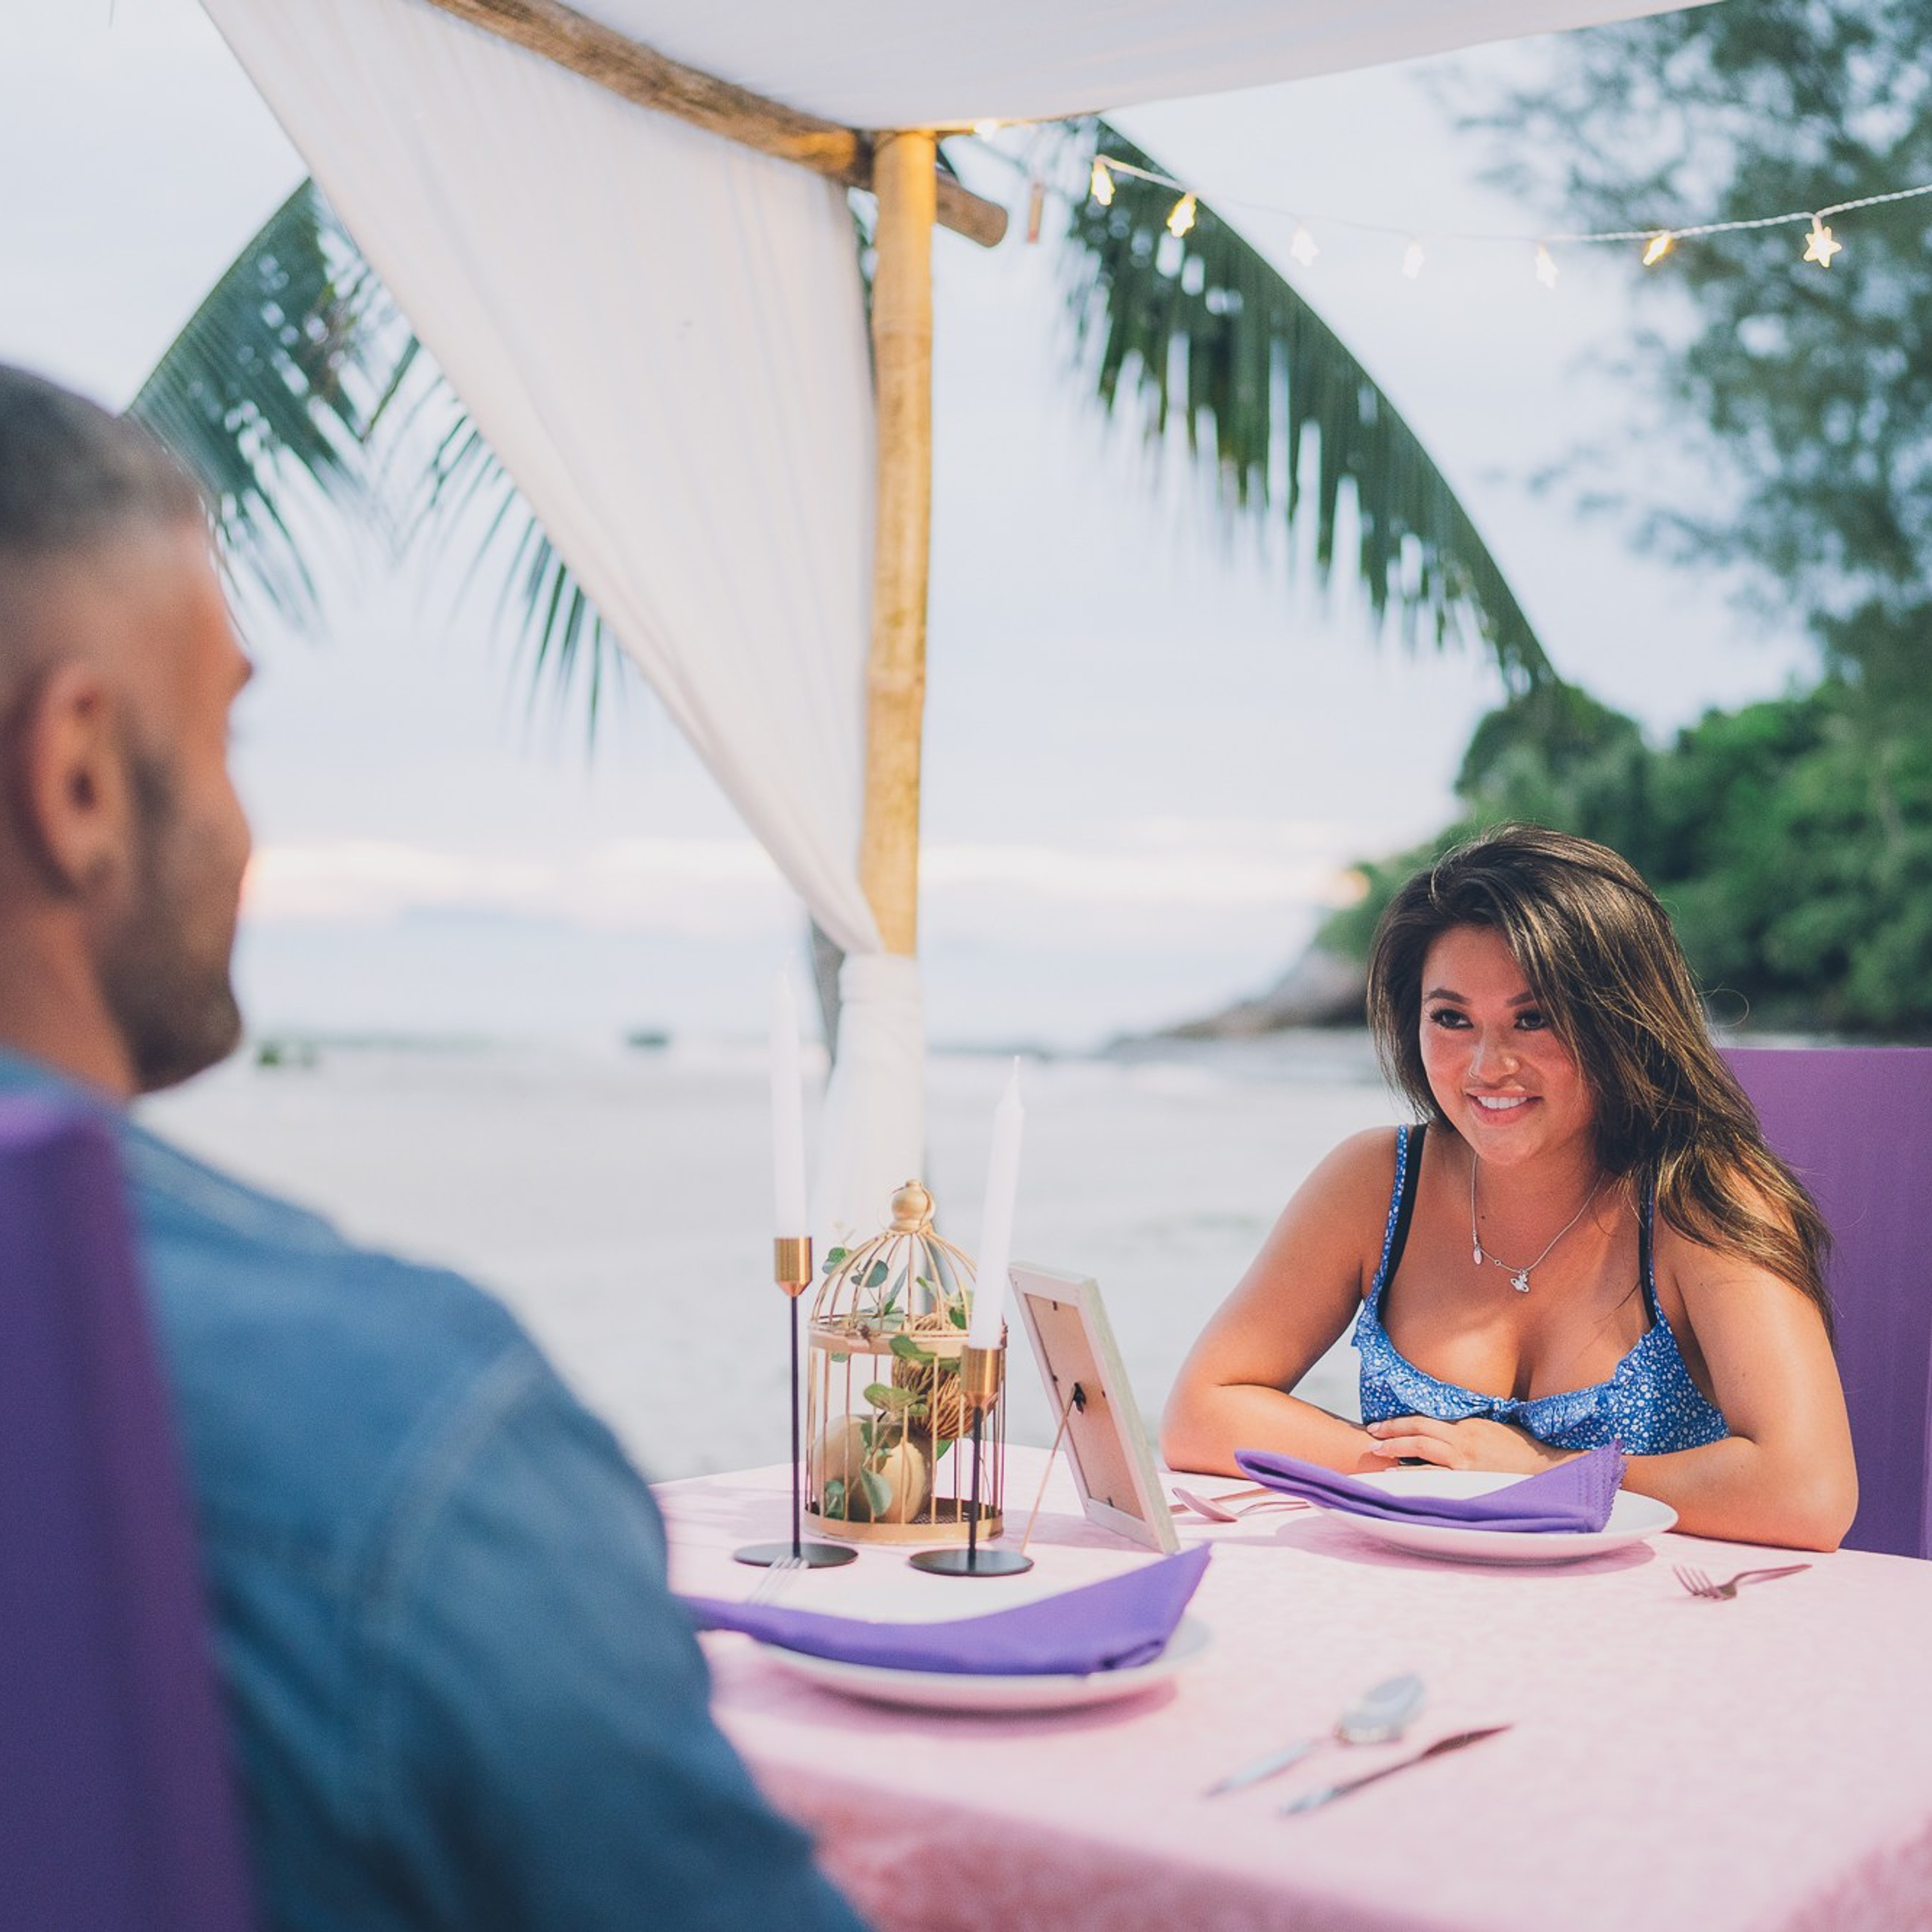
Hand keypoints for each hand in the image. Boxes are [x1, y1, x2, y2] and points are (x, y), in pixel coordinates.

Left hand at [1363, 1415, 1576, 1474]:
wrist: (1544, 1468)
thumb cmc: (1519, 1448)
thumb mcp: (1491, 1428)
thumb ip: (1465, 1428)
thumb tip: (1440, 1429)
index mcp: (1467, 1426)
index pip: (1425, 1420)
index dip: (1400, 1421)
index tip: (1381, 1425)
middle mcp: (1463, 1441)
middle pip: (1419, 1432)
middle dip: (1391, 1433)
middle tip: (1371, 1436)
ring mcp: (1465, 1463)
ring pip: (1423, 1452)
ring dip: (1397, 1451)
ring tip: (1378, 1453)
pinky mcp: (1470, 1481)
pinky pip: (1436, 1477)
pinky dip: (1415, 1475)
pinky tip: (1399, 1477)